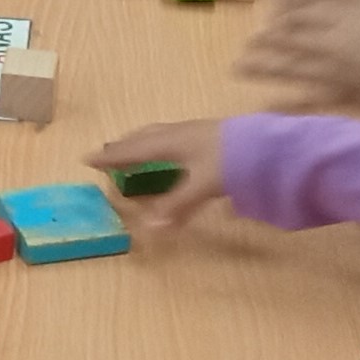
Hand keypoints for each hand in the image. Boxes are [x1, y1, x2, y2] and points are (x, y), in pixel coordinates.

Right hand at [85, 120, 226, 229]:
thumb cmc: (234, 159)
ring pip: (161, 134)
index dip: (110, 156)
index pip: (133, 150)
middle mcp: (181, 133)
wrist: (272, 141)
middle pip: (145, 137)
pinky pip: (175, 136)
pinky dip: (162, 143)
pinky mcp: (212, 133)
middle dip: (124, 146)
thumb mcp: (203, 186)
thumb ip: (177, 206)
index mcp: (171, 143)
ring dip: (143, 142)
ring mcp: (198, 131)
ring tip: (135, 149)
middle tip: (108, 153)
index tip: (87, 158)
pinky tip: (175, 150)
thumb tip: (150, 228)